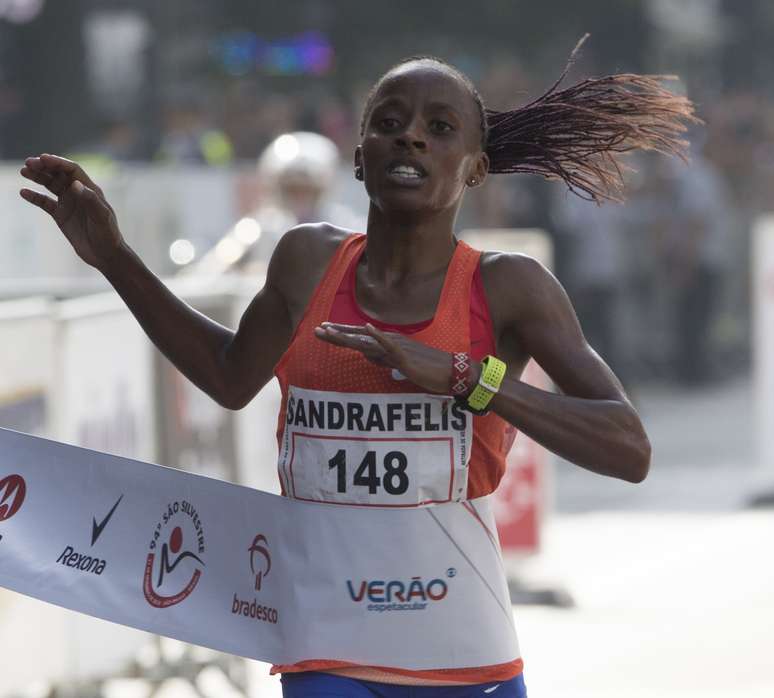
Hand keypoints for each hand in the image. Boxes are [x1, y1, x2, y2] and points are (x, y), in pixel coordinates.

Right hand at [20, 154, 123, 269]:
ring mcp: (69, 204)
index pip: (72, 170)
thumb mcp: (101, 217)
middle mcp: (79, 194)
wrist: (105, 255)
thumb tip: (75, 183)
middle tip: (29, 163)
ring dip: (37, 177)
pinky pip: (45, 203)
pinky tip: (24, 192)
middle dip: (44, 167)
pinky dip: (34, 197)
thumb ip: (90, 200)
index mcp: (90, 190)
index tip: (43, 158)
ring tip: (24, 171)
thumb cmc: (108, 234)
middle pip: (59, 174)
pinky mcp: (61, 216)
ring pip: (50, 185)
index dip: (58, 163)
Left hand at [314, 322, 468, 393]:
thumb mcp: (399, 364)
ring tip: (329, 331)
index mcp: (388, 344)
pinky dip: (377, 336)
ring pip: (366, 340)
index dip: (342, 334)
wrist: (450, 371)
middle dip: (337, 334)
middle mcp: (390, 341)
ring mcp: (397, 346)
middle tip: (316, 330)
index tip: (324, 330)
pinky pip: (388, 344)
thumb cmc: (426, 369)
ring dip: (347, 335)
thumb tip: (366, 355)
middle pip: (358, 337)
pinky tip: (366, 328)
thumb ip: (383, 359)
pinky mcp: (405, 355)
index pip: (360, 338)